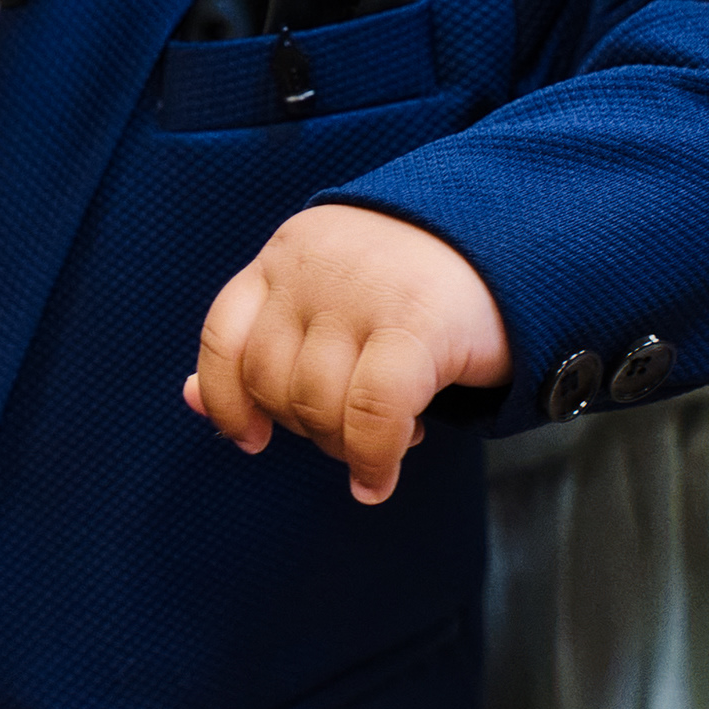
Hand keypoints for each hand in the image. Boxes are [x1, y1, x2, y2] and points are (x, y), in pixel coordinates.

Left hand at [186, 205, 510, 503]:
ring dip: (346, 445)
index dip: (225, 400)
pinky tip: (381, 477)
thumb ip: (266, 340)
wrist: (517, 231)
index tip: (250, 439)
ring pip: (317, 404)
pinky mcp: (416, 321)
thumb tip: (191, 400)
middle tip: (354, 430)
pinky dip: (373, 459)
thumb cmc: (415, 280)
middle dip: (308, 427)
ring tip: (389, 435)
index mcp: (285, 255)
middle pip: (272, 383)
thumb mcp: (331, 296)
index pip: (223, 336)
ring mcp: (362, 292)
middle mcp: (312, 268)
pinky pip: (372, 413)